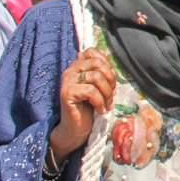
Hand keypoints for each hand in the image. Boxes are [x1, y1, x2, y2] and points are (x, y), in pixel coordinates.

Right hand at [49, 49, 115, 163]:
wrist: (76, 128)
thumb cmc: (89, 108)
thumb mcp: (98, 88)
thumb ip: (102, 75)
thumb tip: (112, 68)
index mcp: (78, 66)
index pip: (93, 52)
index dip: (106, 63)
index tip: (110, 80)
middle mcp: (70, 70)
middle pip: (97, 62)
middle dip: (111, 79)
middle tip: (112, 94)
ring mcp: (67, 81)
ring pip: (96, 77)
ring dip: (107, 92)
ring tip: (107, 104)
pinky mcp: (67, 93)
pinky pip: (90, 91)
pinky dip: (100, 102)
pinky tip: (100, 110)